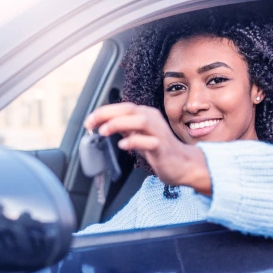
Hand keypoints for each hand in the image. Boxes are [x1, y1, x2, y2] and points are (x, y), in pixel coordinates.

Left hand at [84, 103, 211, 194]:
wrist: (182, 164)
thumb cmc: (159, 149)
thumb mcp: (138, 135)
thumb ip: (124, 127)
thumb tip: (103, 123)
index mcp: (146, 114)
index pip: (122, 107)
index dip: (104, 112)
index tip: (89, 121)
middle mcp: (153, 119)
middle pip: (129, 110)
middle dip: (107, 114)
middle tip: (91, 124)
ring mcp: (159, 132)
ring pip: (140, 121)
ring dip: (119, 124)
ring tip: (104, 132)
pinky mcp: (163, 147)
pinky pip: (149, 141)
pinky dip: (134, 141)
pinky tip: (123, 145)